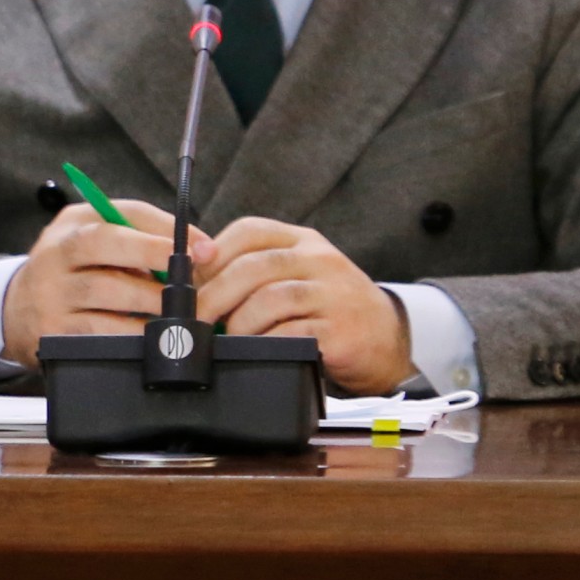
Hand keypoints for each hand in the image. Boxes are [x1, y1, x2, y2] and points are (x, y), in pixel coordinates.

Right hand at [1, 198, 208, 370]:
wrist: (15, 311)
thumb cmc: (74, 272)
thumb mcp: (96, 240)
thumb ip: (143, 236)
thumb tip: (202, 250)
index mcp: (73, 224)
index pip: (123, 215)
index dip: (165, 231)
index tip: (203, 250)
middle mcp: (56, 253)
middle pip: (107, 246)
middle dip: (155, 260)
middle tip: (190, 283)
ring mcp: (51, 293)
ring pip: (107, 293)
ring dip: (150, 304)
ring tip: (177, 313)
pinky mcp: (52, 332)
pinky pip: (99, 333)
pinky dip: (131, 335)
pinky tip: (151, 338)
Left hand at [198, 218, 410, 394]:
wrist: (386, 338)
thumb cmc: (330, 308)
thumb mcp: (300, 276)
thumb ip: (258, 271)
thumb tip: (198, 279)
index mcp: (303, 242)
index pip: (250, 230)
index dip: (215, 250)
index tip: (192, 271)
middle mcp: (319, 261)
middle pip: (254, 266)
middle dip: (215, 294)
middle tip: (196, 318)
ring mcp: (332, 294)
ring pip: (270, 299)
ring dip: (238, 322)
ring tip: (227, 337)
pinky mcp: (339, 330)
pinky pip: (290, 333)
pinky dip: (263, 342)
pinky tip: (254, 349)